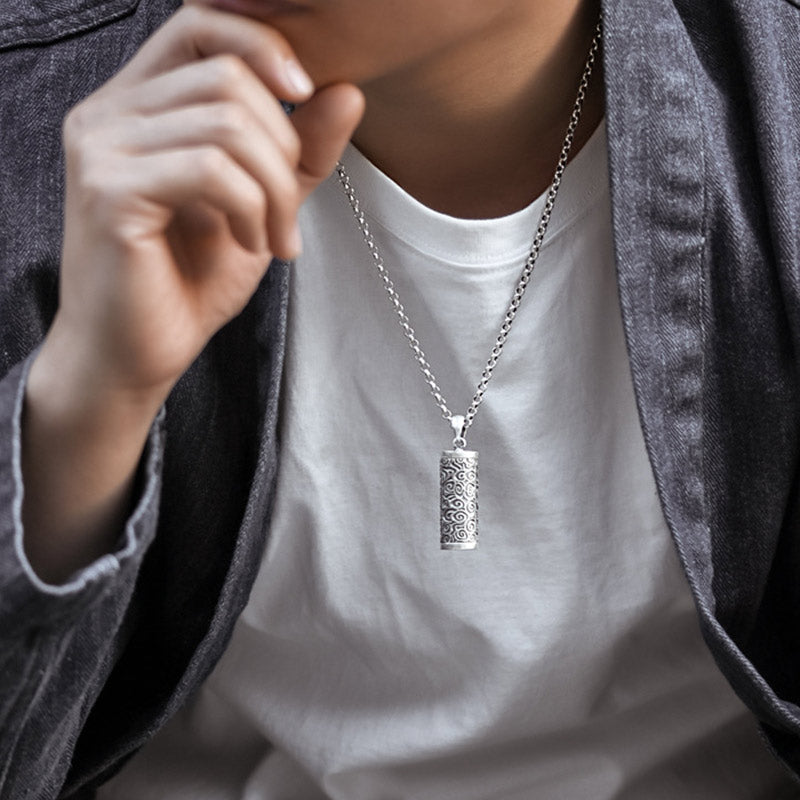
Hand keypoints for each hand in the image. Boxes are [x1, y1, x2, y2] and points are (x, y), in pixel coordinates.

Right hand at [48, 2, 363, 400]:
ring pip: (227, 122)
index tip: (307, 94)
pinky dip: (251, 209)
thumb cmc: (189, 279)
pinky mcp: (109, 192)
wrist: (138, 351)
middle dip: (285, 146)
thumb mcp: (263, 203)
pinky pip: (211, 169)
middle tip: (289, 212)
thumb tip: (349, 90)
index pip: (201, 24)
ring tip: (275, 236)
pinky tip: (251, 244)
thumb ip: (302, 148)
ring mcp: (102, 148)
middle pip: (227, 73)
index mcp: (138, 103)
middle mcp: (108, 112)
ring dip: (275, 188)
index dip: (263, 45)